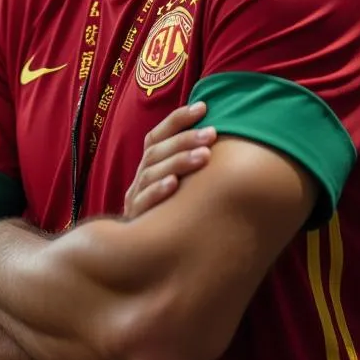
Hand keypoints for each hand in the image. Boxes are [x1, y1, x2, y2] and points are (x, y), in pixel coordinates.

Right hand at [123, 102, 215, 219]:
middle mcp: (140, 177)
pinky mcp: (136, 218)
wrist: (144, 252)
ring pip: (152, 172)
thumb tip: (223, 137)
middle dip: (184, 139)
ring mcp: (136, 197)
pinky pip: (144, 201)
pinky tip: (175, 184)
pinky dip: (158, 191)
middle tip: (212, 133)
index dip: (177, 119)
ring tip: (204, 156)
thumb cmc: (174, 213)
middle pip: (156, 151)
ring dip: (178, 161)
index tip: (203, 107)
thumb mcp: (178, 186)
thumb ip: (189, 165)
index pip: (156, 135)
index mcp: (149, 165)